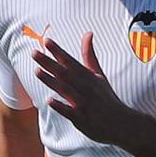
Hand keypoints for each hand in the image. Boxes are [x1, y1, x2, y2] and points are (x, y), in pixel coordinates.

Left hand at [33, 31, 130, 145]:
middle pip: (65, 73)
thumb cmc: (106, 98)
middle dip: (49, 63)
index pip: (71, 61)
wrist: (121, 123)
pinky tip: (49, 100)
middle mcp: (86, 88)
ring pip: (66, 90)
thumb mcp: (99, 75)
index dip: (58, 51)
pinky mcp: (83, 120)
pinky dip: (61, 106)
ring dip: (52, 81)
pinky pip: (71, 112)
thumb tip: (88, 33)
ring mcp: (84, 104)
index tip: (46, 41)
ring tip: (37, 71)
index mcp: (89, 77)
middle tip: (34, 53)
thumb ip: (89, 55)